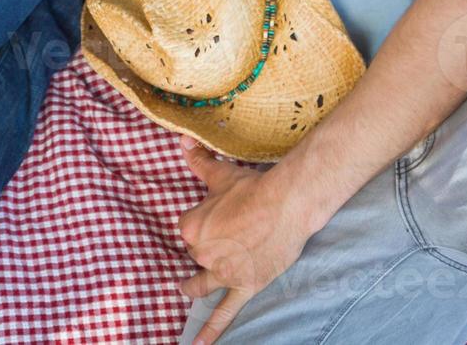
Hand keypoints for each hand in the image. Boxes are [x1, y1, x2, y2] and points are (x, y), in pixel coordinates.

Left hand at [175, 135, 318, 344]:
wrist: (285, 203)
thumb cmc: (252, 187)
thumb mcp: (219, 174)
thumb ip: (197, 160)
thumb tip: (180, 141)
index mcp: (191, 228)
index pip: (188, 231)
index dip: (203, 224)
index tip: (217, 218)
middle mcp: (202, 253)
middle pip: (197, 255)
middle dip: (209, 247)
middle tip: (226, 237)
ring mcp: (223, 272)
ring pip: (202, 282)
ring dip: (193, 286)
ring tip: (185, 289)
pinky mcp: (244, 285)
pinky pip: (225, 311)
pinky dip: (211, 330)